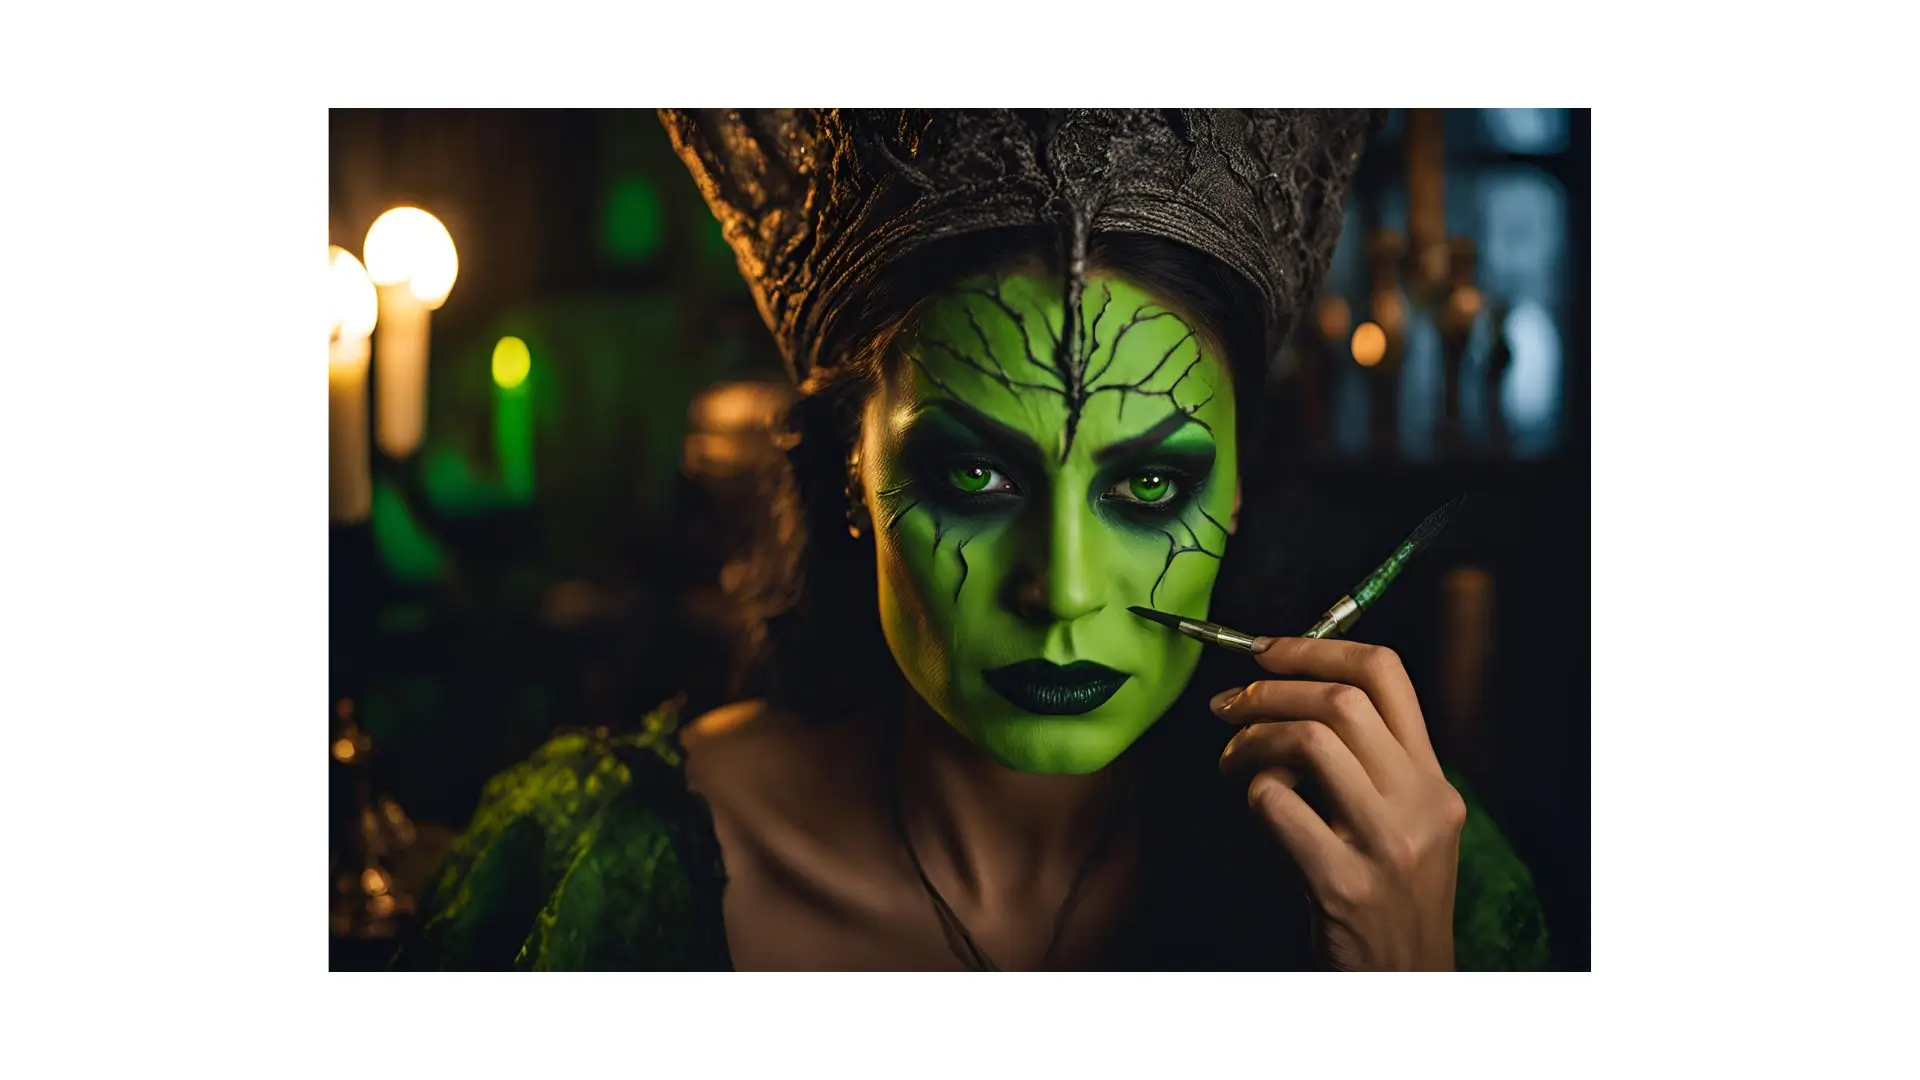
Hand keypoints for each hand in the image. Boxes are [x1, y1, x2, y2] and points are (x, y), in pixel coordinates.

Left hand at [1212, 637, 1465, 970]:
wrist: (1405, 982)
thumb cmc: (1386, 896)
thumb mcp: (1404, 824)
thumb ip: (1369, 766)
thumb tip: (1289, 697)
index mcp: (1431, 780)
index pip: (1387, 675)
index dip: (1319, 647)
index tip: (1266, 651)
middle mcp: (1419, 803)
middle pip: (1342, 700)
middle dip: (1269, 690)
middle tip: (1228, 705)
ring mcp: (1385, 844)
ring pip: (1310, 741)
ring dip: (1252, 737)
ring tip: (1231, 758)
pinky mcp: (1343, 882)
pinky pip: (1277, 803)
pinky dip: (1251, 792)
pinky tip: (1249, 805)